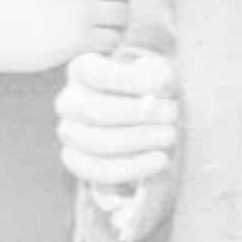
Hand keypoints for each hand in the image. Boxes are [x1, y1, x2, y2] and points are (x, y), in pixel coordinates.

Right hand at [56, 47, 178, 184]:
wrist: (139, 122)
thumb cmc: (147, 90)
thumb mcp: (156, 75)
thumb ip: (160, 75)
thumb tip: (161, 80)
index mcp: (81, 70)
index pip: (94, 72)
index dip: (125, 79)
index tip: (159, 85)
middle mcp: (69, 101)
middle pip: (94, 110)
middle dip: (135, 114)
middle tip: (172, 114)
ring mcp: (69, 133)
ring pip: (97, 144)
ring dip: (138, 140)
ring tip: (171, 135)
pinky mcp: (76, 161)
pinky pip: (99, 171)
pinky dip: (132, 169)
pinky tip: (160, 160)